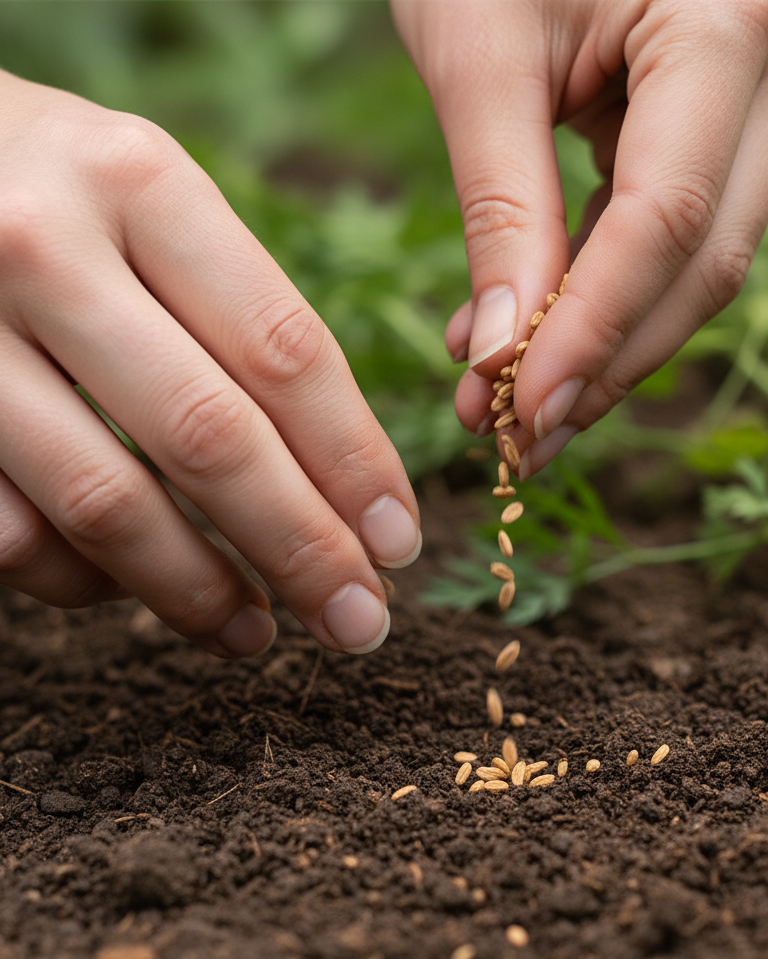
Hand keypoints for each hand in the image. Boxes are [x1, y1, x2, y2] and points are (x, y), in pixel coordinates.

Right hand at [0, 71, 420, 656]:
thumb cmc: (58, 194)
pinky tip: (136, 593)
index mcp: (141, 183)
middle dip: (301, 549)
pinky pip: (14, 532)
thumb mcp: (155, 208)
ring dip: (198, 591)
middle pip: (209, 438)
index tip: (400, 543)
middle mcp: (43, 246)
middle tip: (358, 621)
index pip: (284, 353)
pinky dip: (85, 581)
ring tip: (259, 636)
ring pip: (106, 502)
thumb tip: (342, 489)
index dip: (354, 464)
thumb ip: (241, 320)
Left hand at [393, 0, 767, 475]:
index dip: (594, 334)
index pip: (668, 221)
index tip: (521, 416)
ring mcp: (762, 92)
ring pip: (696, 261)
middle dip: (604, 363)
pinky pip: (675, 232)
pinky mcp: (724, 119)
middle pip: (702, 260)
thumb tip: (501, 359)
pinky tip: (526, 332)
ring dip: (600, 343)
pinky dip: (601, 293)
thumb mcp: (478, 58)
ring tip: (503, 400)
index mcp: (727, 21)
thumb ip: (502, 211)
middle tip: (516, 438)